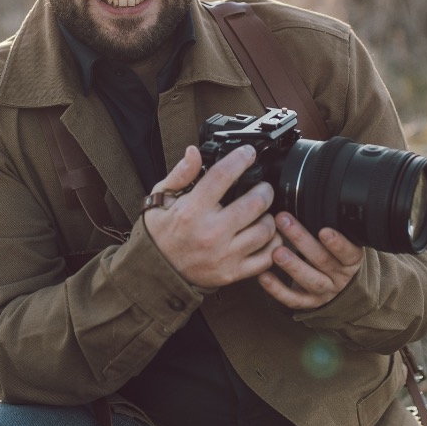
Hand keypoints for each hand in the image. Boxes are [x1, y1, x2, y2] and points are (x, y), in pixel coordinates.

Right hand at [143, 145, 280, 288]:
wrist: (155, 272)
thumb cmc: (160, 233)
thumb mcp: (161, 199)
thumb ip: (180, 174)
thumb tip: (194, 152)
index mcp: (192, 210)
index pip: (222, 176)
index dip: (240, 159)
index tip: (248, 153)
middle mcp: (210, 233)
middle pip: (254, 203)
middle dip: (264, 190)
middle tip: (262, 187)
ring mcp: (224, 255)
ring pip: (264, 230)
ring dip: (268, 217)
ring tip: (261, 212)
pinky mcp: (232, 273)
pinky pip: (265, 258)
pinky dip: (271, 244)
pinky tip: (264, 235)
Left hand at [257, 213, 363, 309]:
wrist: (340, 285)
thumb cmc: (333, 252)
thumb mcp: (338, 239)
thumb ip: (325, 222)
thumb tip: (302, 193)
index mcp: (350, 259)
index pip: (348, 252)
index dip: (338, 243)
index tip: (324, 230)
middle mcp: (339, 276)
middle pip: (323, 260)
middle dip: (302, 241)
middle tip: (284, 222)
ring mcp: (325, 292)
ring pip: (311, 281)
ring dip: (293, 266)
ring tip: (276, 251)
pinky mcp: (309, 303)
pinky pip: (294, 299)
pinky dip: (278, 289)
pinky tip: (263, 275)